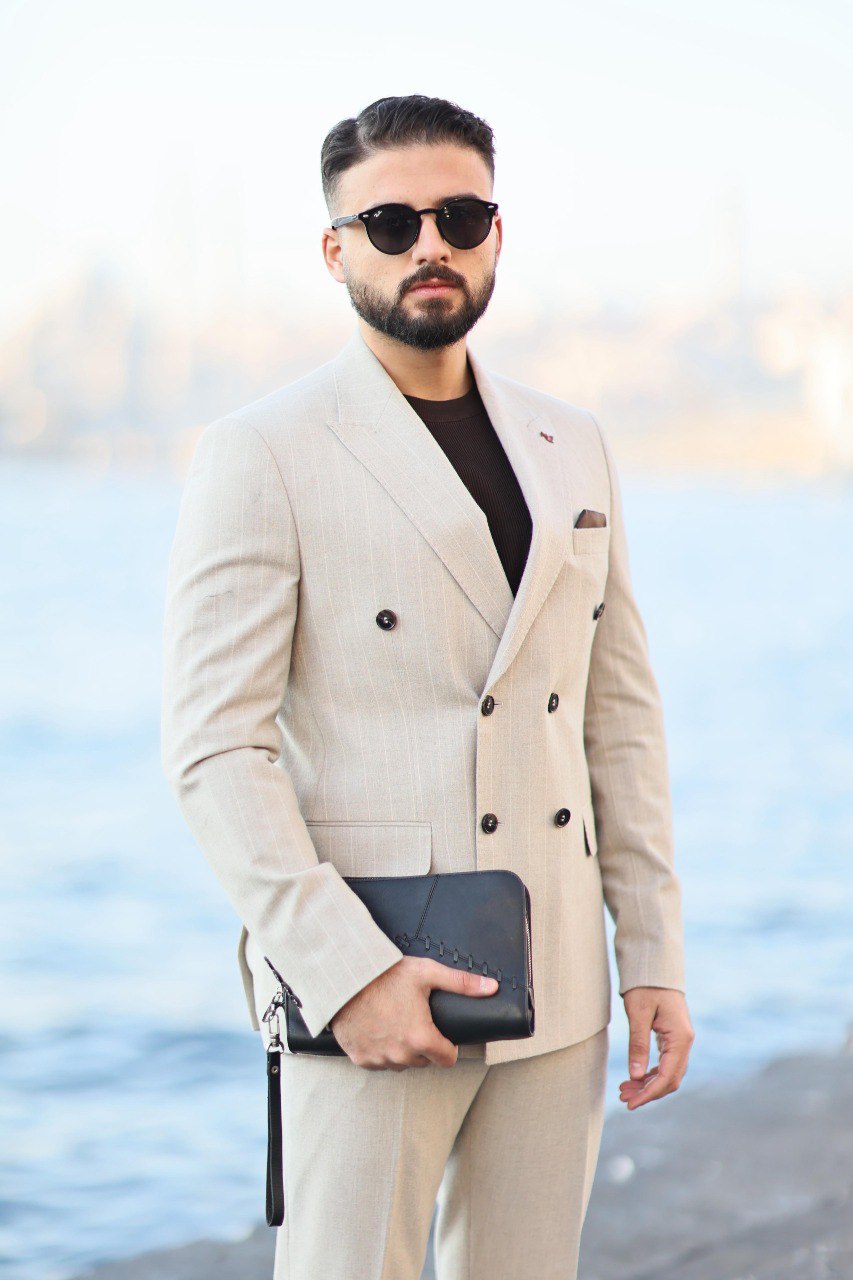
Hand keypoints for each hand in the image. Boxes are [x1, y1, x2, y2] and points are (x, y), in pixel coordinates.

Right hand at [329, 956, 498, 1070]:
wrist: (344, 980)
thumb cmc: (384, 975)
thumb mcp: (426, 973)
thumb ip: (461, 983)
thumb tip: (491, 988)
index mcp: (422, 1038)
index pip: (448, 1059)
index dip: (448, 1046)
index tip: (441, 1034)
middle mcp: (402, 1055)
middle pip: (424, 1060)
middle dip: (423, 1045)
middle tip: (414, 1019)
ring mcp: (380, 1059)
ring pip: (401, 1062)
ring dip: (402, 1049)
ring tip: (394, 1022)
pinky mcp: (360, 1059)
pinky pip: (378, 1062)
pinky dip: (380, 1050)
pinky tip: (378, 1029)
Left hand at [618, 987, 694, 1109]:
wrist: (654, 967)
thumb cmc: (645, 987)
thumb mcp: (638, 1014)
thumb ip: (638, 1044)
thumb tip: (635, 1076)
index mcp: (680, 1038)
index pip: (666, 1076)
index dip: (648, 1094)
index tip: (630, 1104)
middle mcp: (685, 1042)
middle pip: (670, 1079)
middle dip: (647, 1092)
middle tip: (623, 1098)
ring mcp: (681, 1040)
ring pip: (668, 1073)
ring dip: (648, 1085)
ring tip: (625, 1090)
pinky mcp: (673, 1038)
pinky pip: (666, 1063)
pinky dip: (651, 1074)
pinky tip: (636, 1078)